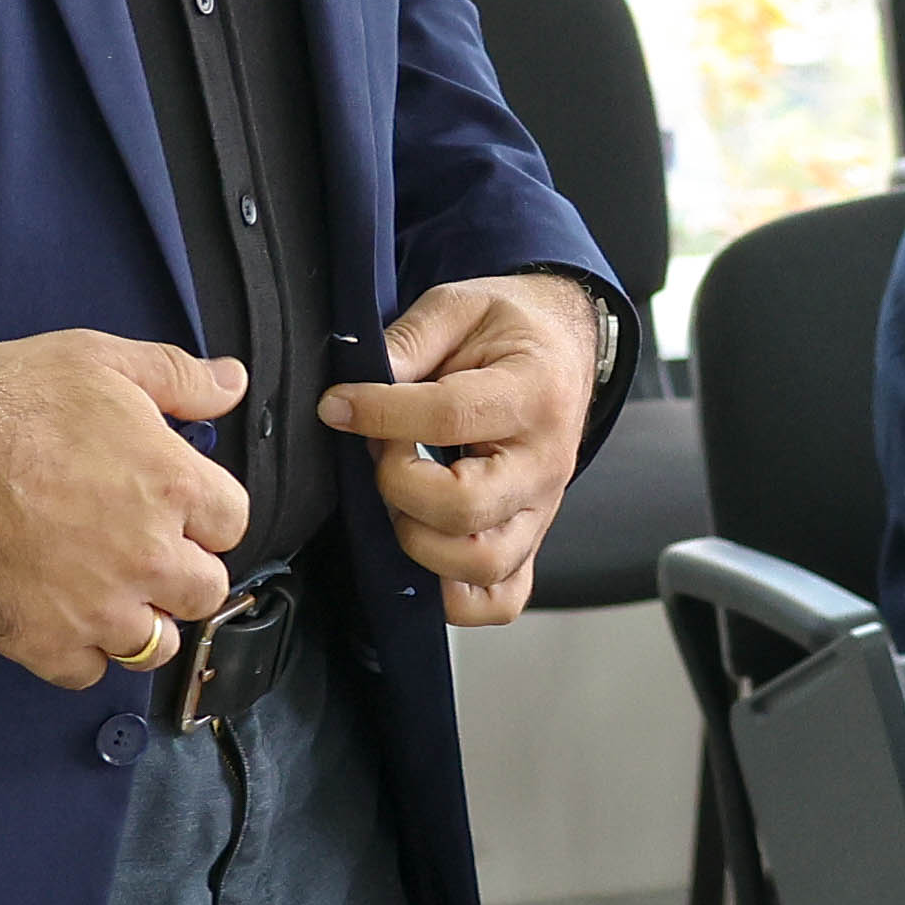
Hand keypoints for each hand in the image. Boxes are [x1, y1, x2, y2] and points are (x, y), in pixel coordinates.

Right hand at [0, 328, 245, 684]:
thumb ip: (179, 376)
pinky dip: (80, 651)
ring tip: (102, 586)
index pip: (232, 523)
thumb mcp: (99, 359)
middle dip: (181, 571)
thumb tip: (233, 383)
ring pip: (156, 644)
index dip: (203, 513)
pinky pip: (89, 673)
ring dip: (139, 618)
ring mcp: (97, 608)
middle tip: (139, 548)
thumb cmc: (3, 400)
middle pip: (205, 592)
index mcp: (172, 485)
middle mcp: (147, 556)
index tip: (173, 507)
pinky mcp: (44, 643)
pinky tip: (59, 612)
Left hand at [319, 271, 609, 627]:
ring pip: (481, 564)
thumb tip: (355, 391)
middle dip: (397, 483)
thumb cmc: (511, 329)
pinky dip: (453, 593)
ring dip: (419, 540)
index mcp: (533, 393)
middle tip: (381, 450)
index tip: (338, 405)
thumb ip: (408, 340)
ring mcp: (542, 511)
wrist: (567, 348)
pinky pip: (500, 599)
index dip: (378, 415)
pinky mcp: (532, 541)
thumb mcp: (459, 305)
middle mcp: (545, 464)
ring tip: (401, 496)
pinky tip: (424, 552)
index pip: (447, 418)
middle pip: (464, 508)